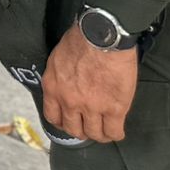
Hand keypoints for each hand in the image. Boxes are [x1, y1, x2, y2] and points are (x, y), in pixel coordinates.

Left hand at [41, 22, 138, 142]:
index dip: (62, 122)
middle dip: (81, 130)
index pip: (53, 117)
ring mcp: (92, 107)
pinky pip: (114, 131)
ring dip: (99, 134)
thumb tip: (66, 87)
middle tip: (88, 126)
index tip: (69, 121)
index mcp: (53, 87)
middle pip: (73, 129)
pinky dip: (115, 133)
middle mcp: (69, 101)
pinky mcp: (114, 108)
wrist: (101, 35)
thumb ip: (59, 78)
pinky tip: (117, 129)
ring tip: (104, 129)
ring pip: (94, 134)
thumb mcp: (57, 59)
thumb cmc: (80, 39)